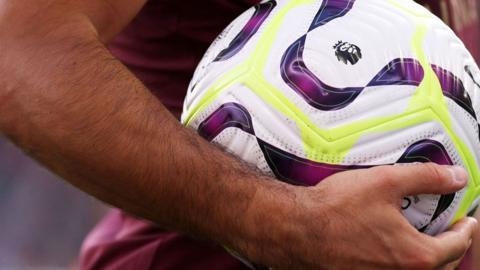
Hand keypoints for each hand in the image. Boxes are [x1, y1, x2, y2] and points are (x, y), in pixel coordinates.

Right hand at [244, 163, 477, 269]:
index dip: (465, 230)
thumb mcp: (385, 181)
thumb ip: (425, 178)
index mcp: (414, 255)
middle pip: (439, 266)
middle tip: (449, 232)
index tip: (467, 221)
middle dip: (449, 248)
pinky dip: (398, 261)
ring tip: (419, 239)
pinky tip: (386, 244)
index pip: (455, 246)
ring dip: (424, 257)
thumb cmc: (335, 209)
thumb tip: (455, 177)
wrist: (295, 228)